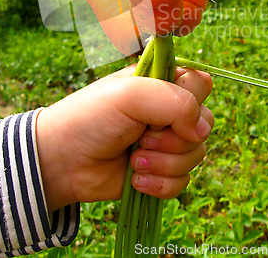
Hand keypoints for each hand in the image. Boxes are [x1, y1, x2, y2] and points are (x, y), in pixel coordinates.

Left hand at [36, 66, 212, 211]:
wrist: (63, 161)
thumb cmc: (92, 118)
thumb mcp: (131, 95)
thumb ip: (176, 101)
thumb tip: (202, 131)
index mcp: (162, 83)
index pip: (201, 84)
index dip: (190, 102)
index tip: (163, 114)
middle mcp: (169, 111)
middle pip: (204, 124)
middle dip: (173, 138)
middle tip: (142, 137)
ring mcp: (166, 142)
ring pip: (196, 156)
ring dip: (163, 163)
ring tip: (133, 159)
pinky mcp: (161, 172)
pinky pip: (182, 182)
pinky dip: (160, 184)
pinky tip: (134, 179)